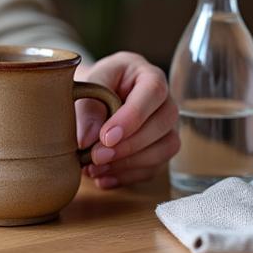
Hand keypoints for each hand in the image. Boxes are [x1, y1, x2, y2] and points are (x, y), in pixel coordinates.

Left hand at [75, 52, 178, 188]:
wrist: (92, 97)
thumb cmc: (93, 85)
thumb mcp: (88, 86)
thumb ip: (87, 109)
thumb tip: (87, 140)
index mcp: (147, 75)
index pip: (153, 92)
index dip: (133, 117)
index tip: (106, 137)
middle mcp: (164, 101)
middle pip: (163, 123)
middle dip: (129, 145)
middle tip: (96, 156)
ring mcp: (166, 127)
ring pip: (165, 149)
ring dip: (130, 164)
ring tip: (95, 169)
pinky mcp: (159, 149)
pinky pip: (154, 168)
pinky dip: (127, 176)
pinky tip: (103, 178)